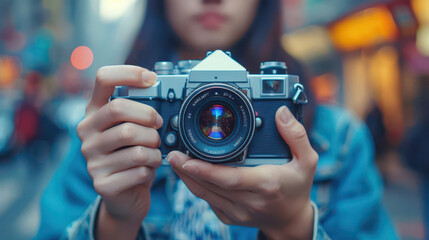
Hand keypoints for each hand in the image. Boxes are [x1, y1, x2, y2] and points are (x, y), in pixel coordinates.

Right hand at [77, 66, 162, 239]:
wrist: (126, 195)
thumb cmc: (133, 154)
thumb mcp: (134, 128)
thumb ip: (140, 110)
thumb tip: (162, 90)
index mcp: (94, 112)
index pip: (103, 78)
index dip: (129, 73)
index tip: (152, 79)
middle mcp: (86, 132)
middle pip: (118, 110)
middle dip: (149, 116)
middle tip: (159, 125)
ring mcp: (91, 159)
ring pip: (134, 143)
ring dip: (154, 148)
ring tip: (155, 152)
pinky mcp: (102, 183)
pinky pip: (139, 169)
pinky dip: (152, 169)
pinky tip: (148, 170)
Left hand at [167, 106, 317, 239]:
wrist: (291, 220)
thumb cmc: (297, 188)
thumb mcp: (307, 161)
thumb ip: (296, 136)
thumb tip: (281, 113)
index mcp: (265, 185)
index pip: (231, 178)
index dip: (206, 170)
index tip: (186, 160)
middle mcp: (249, 202)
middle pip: (211, 186)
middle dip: (187, 170)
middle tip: (172, 153)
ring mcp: (238, 212)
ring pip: (205, 195)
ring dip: (187, 178)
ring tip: (174, 160)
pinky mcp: (230, 217)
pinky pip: (209, 201)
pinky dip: (197, 186)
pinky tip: (188, 173)